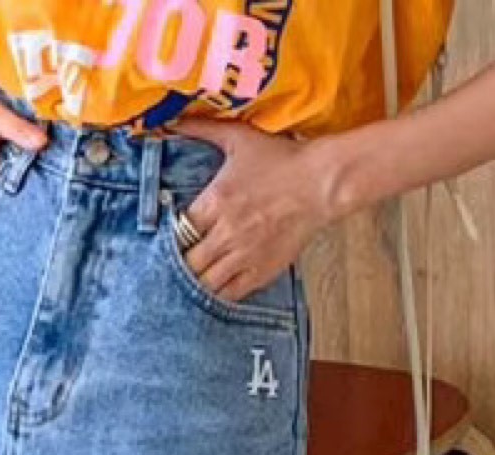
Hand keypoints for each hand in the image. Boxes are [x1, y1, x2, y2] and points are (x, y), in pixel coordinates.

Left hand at [169, 117, 341, 304]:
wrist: (321, 182)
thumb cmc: (281, 158)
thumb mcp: (240, 137)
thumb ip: (203, 129)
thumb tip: (173, 120)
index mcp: (215, 201)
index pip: (178, 231)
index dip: (173, 237)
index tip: (176, 235)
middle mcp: (226, 232)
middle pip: (187, 262)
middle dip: (182, 262)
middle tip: (183, 258)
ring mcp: (244, 255)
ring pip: (205, 283)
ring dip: (197, 281)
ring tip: (197, 275)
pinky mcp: (262, 271)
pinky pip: (230, 294)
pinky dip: (219, 293)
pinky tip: (216, 286)